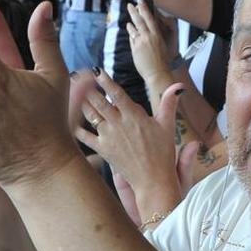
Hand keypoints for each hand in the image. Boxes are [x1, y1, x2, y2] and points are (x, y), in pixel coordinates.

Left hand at [75, 72, 189, 217]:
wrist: (152, 180)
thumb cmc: (162, 154)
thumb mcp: (168, 126)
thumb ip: (169, 103)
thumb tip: (178, 85)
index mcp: (134, 116)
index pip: (117, 94)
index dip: (106, 81)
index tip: (98, 71)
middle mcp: (119, 124)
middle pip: (99, 101)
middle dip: (88, 88)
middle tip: (79, 77)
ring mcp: (108, 137)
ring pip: (90, 115)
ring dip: (82, 102)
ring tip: (75, 93)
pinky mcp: (103, 149)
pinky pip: (84, 136)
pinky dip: (77, 127)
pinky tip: (72, 119)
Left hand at [127, 1, 174, 85]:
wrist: (157, 73)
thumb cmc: (162, 61)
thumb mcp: (161, 45)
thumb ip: (153, 37)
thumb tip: (146, 31)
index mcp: (157, 35)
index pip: (149, 18)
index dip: (144, 9)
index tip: (141, 2)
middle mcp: (148, 37)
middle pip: (139, 21)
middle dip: (134, 11)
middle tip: (130, 5)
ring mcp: (140, 42)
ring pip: (134, 29)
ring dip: (131, 23)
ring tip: (129, 20)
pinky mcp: (135, 49)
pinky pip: (132, 39)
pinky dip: (131, 34)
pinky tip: (129, 30)